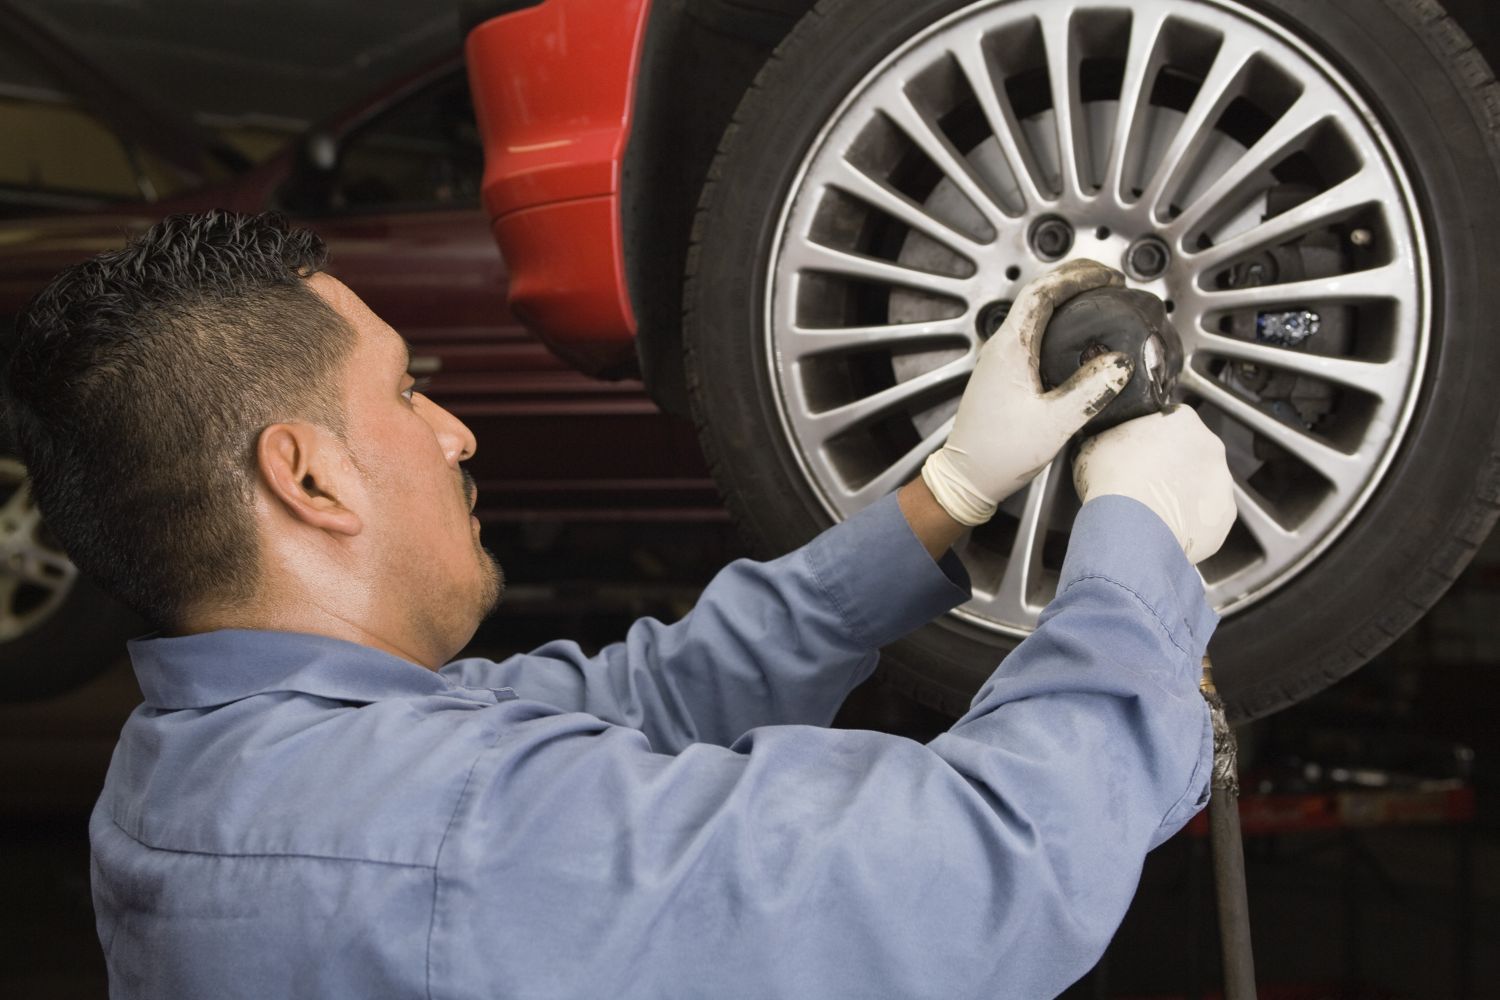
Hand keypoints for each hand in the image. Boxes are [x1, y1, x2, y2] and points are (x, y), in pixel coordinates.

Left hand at [920, 260, 1134, 525]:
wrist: (966, 477)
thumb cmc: (999, 453)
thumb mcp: (1054, 424)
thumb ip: (1090, 391)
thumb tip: (1120, 363)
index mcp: (1010, 349)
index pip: (1043, 293)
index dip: (1078, 277)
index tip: (1109, 278)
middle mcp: (1001, 346)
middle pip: (1038, 294)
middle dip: (1074, 279)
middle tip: (1110, 280)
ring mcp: (1001, 358)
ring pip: (1034, 312)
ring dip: (1066, 298)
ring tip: (1100, 298)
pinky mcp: (1004, 372)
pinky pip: (1033, 332)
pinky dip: (1059, 320)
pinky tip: (1078, 334)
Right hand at [1072, 407, 1235, 562]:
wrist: (1130, 528)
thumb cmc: (1113, 481)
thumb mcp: (1097, 443)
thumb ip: (1114, 436)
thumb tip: (1109, 441)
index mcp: (1183, 420)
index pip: (1171, 421)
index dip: (1153, 439)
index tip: (1139, 453)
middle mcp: (1210, 447)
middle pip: (1191, 453)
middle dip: (1172, 466)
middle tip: (1145, 484)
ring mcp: (1221, 483)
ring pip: (1202, 486)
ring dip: (1184, 494)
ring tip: (1154, 511)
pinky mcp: (1224, 517)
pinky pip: (1207, 517)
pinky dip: (1191, 523)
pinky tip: (1167, 528)